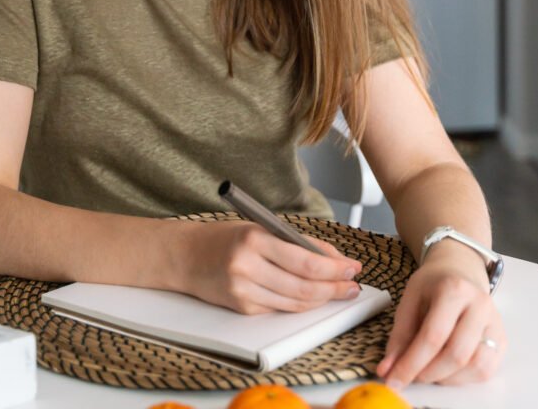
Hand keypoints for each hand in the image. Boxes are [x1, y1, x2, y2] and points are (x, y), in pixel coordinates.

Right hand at [177, 221, 362, 314]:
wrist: (184, 255)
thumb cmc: (223, 237)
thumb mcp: (257, 229)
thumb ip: (292, 242)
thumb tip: (330, 258)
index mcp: (254, 239)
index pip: (305, 260)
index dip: (334, 267)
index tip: (352, 266)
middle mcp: (248, 267)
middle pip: (305, 285)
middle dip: (334, 286)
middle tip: (352, 284)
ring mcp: (244, 291)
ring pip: (296, 302)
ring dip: (322, 299)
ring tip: (339, 292)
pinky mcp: (242, 308)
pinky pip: (280, 309)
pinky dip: (300, 304)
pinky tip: (312, 297)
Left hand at [377, 248, 505, 386]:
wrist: (460, 271)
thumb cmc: (433, 285)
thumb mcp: (410, 299)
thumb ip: (400, 335)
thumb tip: (387, 370)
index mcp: (454, 289)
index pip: (433, 336)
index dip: (411, 363)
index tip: (393, 380)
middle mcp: (480, 306)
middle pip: (456, 354)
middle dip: (429, 373)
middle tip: (410, 377)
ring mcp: (495, 324)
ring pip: (476, 367)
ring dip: (447, 379)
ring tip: (427, 372)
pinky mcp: (502, 340)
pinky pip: (486, 370)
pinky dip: (463, 379)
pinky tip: (446, 372)